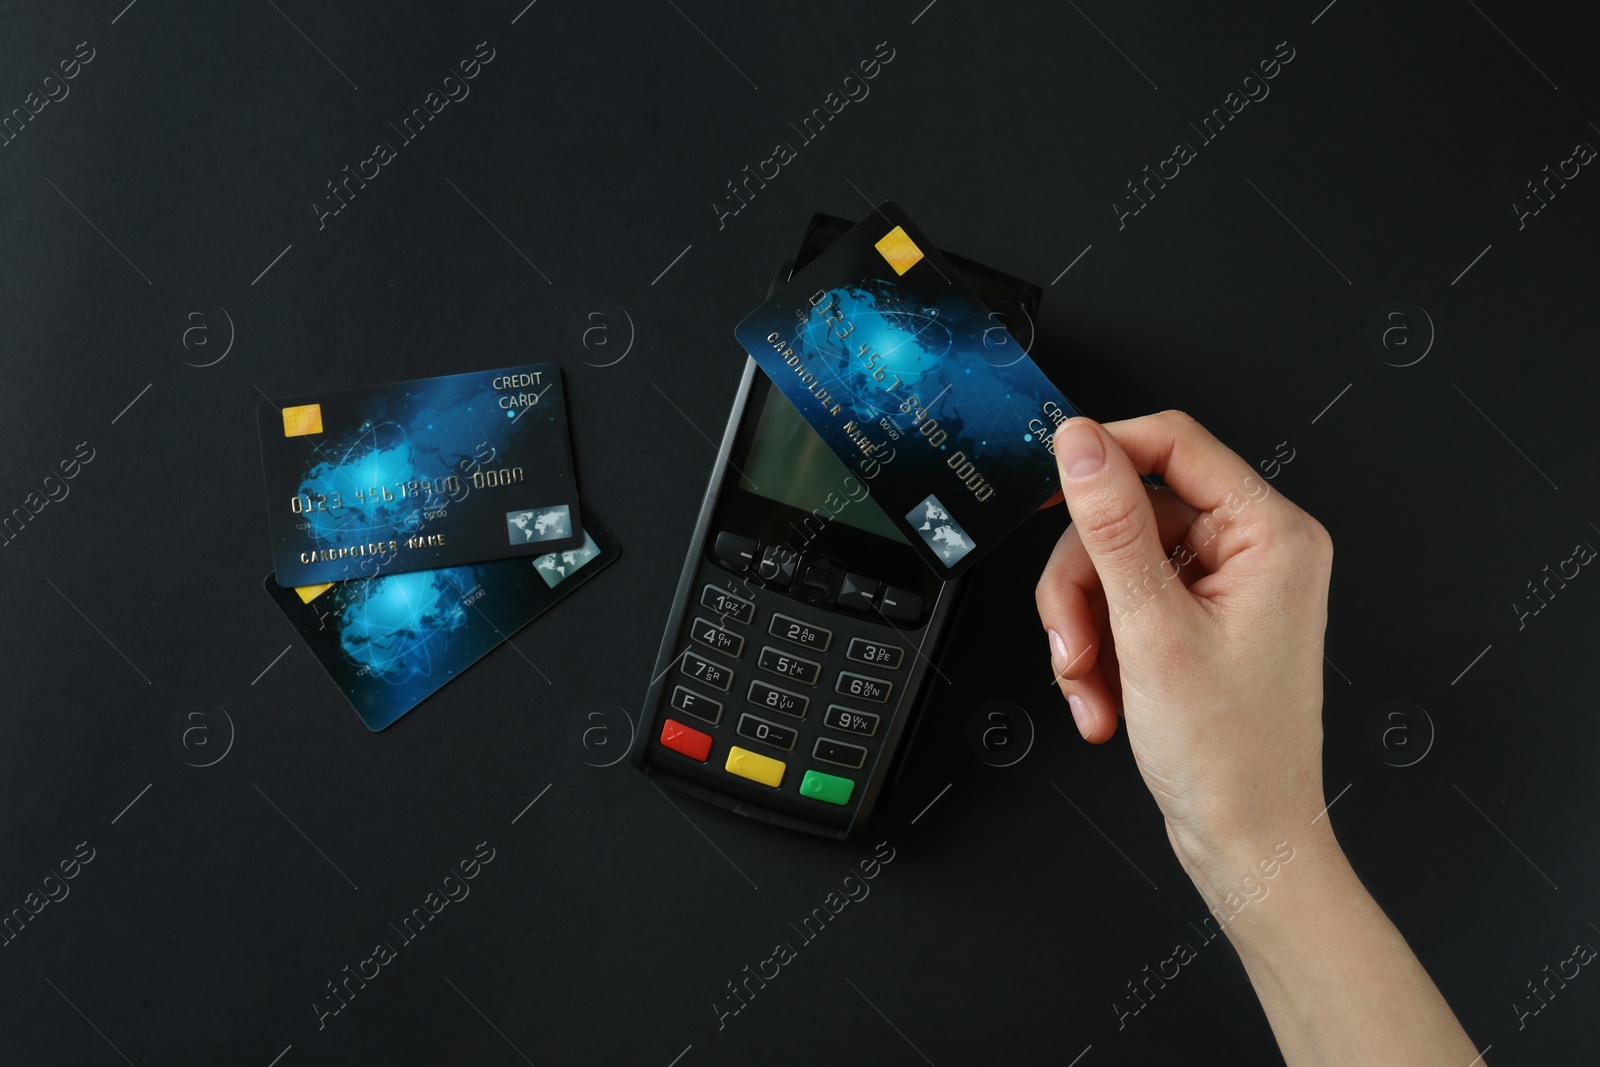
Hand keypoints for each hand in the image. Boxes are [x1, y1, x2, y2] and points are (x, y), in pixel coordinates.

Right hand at [1034, 411, 1336, 884]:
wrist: (1247, 841)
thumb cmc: (1231, 757)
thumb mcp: (1151, 629)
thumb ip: (1111, 525)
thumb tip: (1081, 444)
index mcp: (1271, 535)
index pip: (1176, 443)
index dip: (1104, 455)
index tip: (1050, 481)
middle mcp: (1256, 553)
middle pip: (1130, 515)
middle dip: (1084, 585)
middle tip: (1073, 643)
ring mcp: (1227, 591)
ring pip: (1115, 565)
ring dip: (1086, 630)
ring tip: (1090, 688)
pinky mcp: (1199, 624)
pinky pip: (1124, 606)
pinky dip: (1101, 652)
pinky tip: (1104, 701)